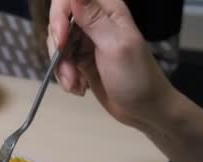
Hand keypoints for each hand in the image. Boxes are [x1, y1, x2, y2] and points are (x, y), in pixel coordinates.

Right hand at [47, 0, 177, 127]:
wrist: (145, 110)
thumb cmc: (137, 78)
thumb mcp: (116, 47)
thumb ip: (94, 19)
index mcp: (108, 10)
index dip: (59, 15)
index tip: (61, 40)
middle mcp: (94, 20)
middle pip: (59, 21)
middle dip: (58, 47)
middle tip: (68, 70)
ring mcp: (86, 40)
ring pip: (57, 43)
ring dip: (61, 66)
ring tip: (75, 85)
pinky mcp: (81, 59)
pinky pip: (61, 60)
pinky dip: (64, 75)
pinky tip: (78, 88)